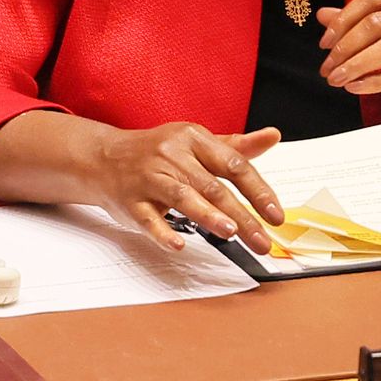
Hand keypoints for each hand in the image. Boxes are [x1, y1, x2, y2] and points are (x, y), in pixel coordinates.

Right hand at [92, 123, 283, 252]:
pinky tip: (179, 244)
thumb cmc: (157, 152)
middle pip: (213, 187)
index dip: (258, 191)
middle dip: (242, 216)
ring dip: (208, 216)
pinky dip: (163, 232)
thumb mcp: (196, 143)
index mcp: (194, 139)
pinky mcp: (130, 200)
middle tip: (262, 240)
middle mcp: (172, 155)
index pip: (234, 165)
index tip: (276, 215)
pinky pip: (147, 218)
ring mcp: (149, 177)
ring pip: (182, 197)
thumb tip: (273, 137)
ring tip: (231, 232)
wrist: (104, 158)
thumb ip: (235, 147)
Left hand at [317, 0, 380, 110]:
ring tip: (337, 78)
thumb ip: (366, 18)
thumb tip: (323, 16)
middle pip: (377, 23)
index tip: (325, 41)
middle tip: (327, 65)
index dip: (344, 18)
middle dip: (344, 46)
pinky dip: (372, 82)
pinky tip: (356, 86)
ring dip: (355, 64)